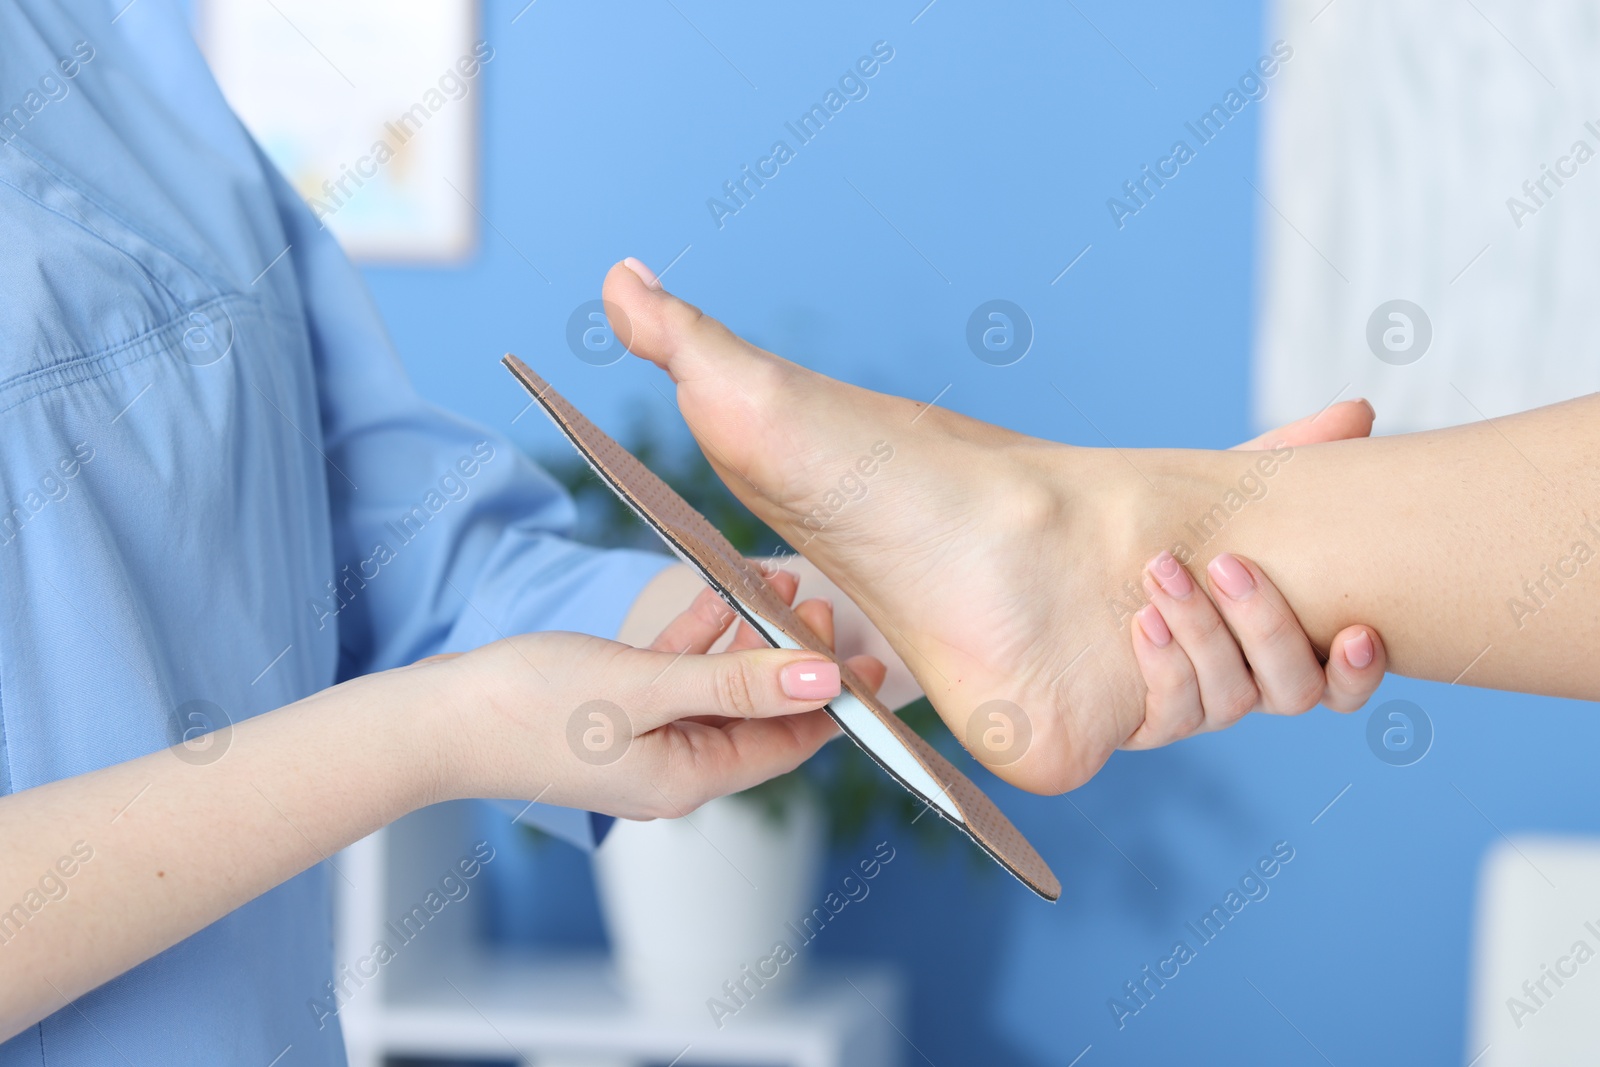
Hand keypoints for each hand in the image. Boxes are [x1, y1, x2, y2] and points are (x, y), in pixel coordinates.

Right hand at [422, 572, 883, 819]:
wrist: (432, 720)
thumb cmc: (529, 708)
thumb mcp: (647, 689)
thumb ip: (738, 683)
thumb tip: (824, 678)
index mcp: (689, 779)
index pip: (789, 744)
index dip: (833, 700)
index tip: (868, 654)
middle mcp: (674, 769)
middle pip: (759, 714)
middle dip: (795, 660)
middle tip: (822, 605)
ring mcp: (642, 740)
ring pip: (720, 686)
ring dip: (751, 637)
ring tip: (781, 580)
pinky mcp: (613, 710)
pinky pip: (675, 672)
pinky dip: (700, 635)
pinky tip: (720, 592)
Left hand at [1125, 402, 1388, 747]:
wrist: (1047, 553)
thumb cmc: (1153, 526)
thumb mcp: (1219, 493)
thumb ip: (1286, 459)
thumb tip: (1360, 413)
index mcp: (1274, 642)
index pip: (1338, 681)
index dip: (1356, 670)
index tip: (1357, 631)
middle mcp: (1242, 684)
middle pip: (1290, 690)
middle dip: (1267, 629)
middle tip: (1229, 566)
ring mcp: (1191, 708)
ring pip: (1227, 701)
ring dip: (1203, 635)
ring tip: (1163, 573)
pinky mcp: (1136, 722)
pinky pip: (1167, 713)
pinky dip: (1163, 667)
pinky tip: (1141, 622)